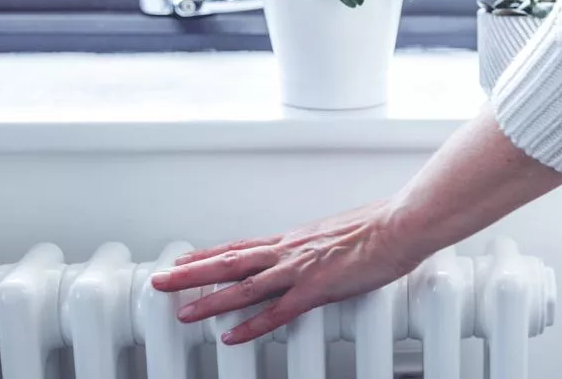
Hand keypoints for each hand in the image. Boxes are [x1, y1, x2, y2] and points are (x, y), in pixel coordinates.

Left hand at [150, 200, 419, 344]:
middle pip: (230, 263)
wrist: (401, 224)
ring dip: (210, 301)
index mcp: (296, 238)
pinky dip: (252, 326)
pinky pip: (277, 312)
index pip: (242, 246)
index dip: (210, 255)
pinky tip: (232, 337)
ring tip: (182, 313)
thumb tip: (321, 248)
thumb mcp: (342, 230)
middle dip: (192, 274)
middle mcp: (291, 251)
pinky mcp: (317, 289)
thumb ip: (324, 243)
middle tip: (160, 281)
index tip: (185, 261)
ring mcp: (301, 270)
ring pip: (244, 287)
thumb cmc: (381, 224)